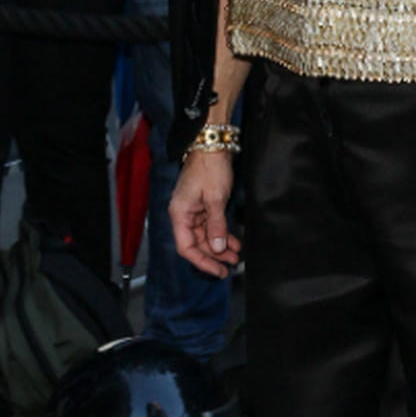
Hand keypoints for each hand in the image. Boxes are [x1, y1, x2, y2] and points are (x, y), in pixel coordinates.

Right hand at [169, 150, 241, 277]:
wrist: (213, 146)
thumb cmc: (210, 168)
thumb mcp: (215, 199)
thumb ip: (216, 225)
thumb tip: (216, 247)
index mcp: (180, 214)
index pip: (186, 247)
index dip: (201, 261)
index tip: (217, 270)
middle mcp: (183, 214)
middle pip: (196, 243)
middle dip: (214, 255)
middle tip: (230, 265)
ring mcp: (193, 210)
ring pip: (205, 236)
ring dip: (220, 246)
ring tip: (235, 255)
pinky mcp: (203, 205)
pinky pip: (210, 225)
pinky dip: (221, 233)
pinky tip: (234, 242)